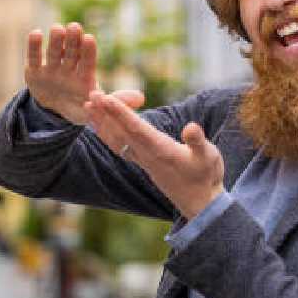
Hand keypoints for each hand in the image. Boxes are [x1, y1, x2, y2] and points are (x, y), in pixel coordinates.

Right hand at [25, 23, 142, 123]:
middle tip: (74, 27)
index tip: (89, 39)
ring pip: (54, 52)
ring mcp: (52, 68)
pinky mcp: (34, 71)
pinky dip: (34, 47)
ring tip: (57, 28)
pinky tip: (36, 34)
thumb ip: (116, 101)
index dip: (88, 51)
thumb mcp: (97, 108)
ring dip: (56, 40)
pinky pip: (34, 58)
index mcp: (85, 75)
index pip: (88, 61)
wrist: (56, 112)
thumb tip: (142, 99)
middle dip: (73, 41)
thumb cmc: (81, 107)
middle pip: (72, 52)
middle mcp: (69, 67)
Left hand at [84, 91, 224, 218]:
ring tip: (88, 106)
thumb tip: (191, 128)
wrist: (201, 203)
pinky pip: (121, 146)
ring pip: (117, 139)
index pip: (137, 129)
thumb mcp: (209, 157)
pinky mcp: (144, 163)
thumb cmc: (206, 177)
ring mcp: (144, 160)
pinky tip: (100, 127)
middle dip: (106, 113)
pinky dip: (108, 134)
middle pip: (121, 132)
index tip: (106, 99)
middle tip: (91, 94)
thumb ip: (198, 142)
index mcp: (162, 151)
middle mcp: (148, 155)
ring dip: (102, 123)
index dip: (120, 114)